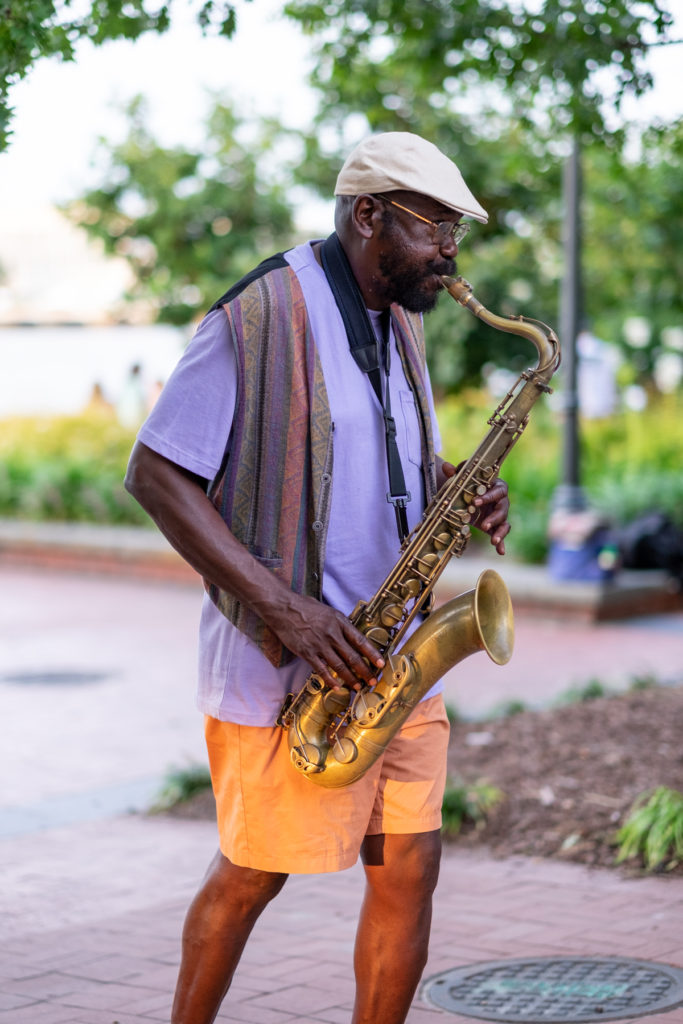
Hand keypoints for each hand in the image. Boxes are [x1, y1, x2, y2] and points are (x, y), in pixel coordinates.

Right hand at [262, 590, 384, 691]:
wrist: (283, 608)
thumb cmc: (305, 607)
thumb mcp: (328, 611)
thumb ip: (339, 624)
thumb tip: (351, 636)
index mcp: (339, 622)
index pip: (360, 640)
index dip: (372, 654)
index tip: (381, 664)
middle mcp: (331, 634)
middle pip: (352, 656)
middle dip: (365, 671)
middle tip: (373, 680)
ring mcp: (319, 644)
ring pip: (339, 665)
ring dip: (350, 678)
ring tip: (358, 686)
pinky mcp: (307, 652)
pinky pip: (321, 670)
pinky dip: (330, 680)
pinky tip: (336, 687)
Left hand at [439, 459, 510, 554]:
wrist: (468, 495)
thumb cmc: (468, 483)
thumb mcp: (462, 477)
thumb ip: (455, 473)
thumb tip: (446, 467)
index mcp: (496, 486)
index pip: (499, 490)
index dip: (489, 496)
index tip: (476, 501)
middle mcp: (501, 501)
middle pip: (503, 508)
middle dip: (494, 517)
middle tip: (484, 525)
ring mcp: (499, 514)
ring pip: (505, 522)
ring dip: (500, 532)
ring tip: (493, 541)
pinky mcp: (495, 525)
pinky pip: (501, 534)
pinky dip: (502, 543)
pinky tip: (501, 551)